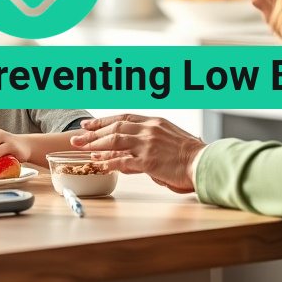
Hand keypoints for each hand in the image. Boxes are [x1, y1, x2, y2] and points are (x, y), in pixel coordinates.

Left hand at [69, 114, 205, 192]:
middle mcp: (148, 130)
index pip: (123, 117)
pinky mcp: (148, 161)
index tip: (88, 124)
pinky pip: (121, 160)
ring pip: (114, 140)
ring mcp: (147, 144)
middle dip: (93, 132)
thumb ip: (153, 139)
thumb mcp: (171, 138)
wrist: (205, 163)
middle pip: (114, 127)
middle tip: (77, 137)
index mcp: (154, 122)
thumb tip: (139, 150)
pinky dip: (107, 162)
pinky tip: (97, 164)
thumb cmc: (192, 155)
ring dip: (94, 144)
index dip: (103, 120)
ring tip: (80, 148)